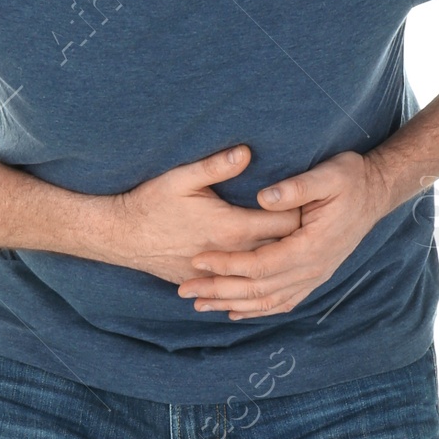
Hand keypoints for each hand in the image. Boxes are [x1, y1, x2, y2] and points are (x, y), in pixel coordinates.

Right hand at [109, 144, 300, 287]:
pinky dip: (260, 278)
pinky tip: (274, 269)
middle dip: (300, 238)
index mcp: (231, 227)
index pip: (285, 224)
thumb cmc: (152, 202)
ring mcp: (220, 273)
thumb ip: (217, 166)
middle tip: (316, 221)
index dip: (303, 212)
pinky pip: (243, 286)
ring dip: (283, 260)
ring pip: (265, 273)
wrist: (122, 236)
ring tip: (299, 245)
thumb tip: (247, 152)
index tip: (312, 200)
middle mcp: (231, 255)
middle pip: (282, 251)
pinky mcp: (208, 283)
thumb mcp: (182, 177)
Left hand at [175, 149, 390, 318]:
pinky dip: (257, 310)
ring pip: (268, 302)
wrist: (376, 193)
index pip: (259, 264)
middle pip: (258, 290)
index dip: (227, 265)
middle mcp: (312, 269)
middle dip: (219, 291)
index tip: (198, 260)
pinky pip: (283, 302)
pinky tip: (235, 311)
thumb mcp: (329, 174)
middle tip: (185, 290)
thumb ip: (297, 187)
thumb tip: (263, 198)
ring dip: (232, 305)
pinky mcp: (314, 277)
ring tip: (200, 306)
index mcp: (311, 246)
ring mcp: (315, 277)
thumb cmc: (351, 179)